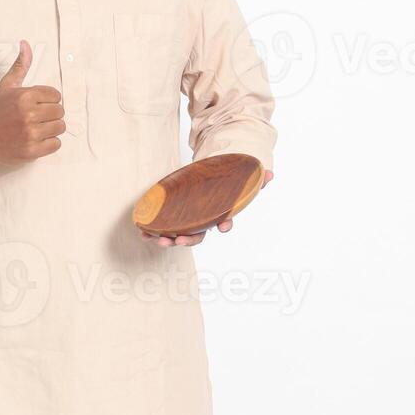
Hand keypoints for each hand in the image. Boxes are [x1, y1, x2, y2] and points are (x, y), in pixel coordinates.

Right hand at [0, 39, 64, 163]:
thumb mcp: (7, 86)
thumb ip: (20, 66)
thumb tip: (25, 44)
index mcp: (25, 96)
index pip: (56, 95)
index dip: (49, 100)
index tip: (38, 105)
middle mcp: (29, 114)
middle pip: (60, 112)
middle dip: (51, 115)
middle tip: (37, 118)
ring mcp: (31, 133)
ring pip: (60, 128)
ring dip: (51, 129)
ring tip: (37, 128)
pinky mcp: (32, 150)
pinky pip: (56, 144)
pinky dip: (49, 143)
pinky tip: (37, 139)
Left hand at [139, 169, 272, 246]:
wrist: (209, 178)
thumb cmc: (225, 182)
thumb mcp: (241, 178)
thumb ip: (255, 179)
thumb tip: (270, 174)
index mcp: (220, 214)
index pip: (224, 222)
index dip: (224, 225)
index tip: (223, 227)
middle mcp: (203, 221)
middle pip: (198, 235)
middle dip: (188, 240)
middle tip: (179, 240)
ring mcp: (188, 220)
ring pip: (179, 234)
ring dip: (168, 239)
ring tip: (158, 239)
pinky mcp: (173, 215)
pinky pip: (163, 226)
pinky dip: (153, 231)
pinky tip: (144, 232)